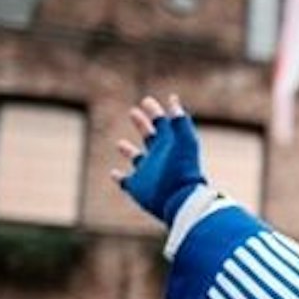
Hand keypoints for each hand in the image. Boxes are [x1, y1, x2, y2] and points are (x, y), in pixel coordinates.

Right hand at [113, 94, 208, 223]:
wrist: (180, 199)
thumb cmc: (183, 170)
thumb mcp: (184, 141)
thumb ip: (180, 122)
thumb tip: (173, 100)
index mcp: (170, 145)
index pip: (162, 124)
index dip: (155, 111)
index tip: (147, 100)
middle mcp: (158, 158)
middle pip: (149, 137)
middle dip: (142, 124)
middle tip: (133, 112)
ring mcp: (148, 173)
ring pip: (136, 159)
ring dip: (128, 151)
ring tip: (120, 143)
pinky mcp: (139, 189)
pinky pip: (126, 183)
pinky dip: (119, 178)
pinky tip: (113, 173)